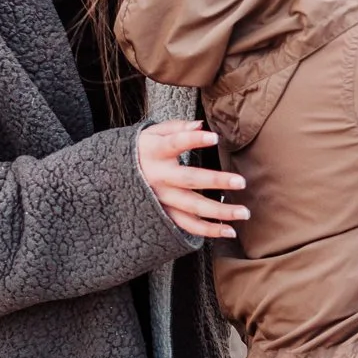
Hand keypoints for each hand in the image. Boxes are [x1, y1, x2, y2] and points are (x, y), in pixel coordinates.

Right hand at [137, 119, 248, 239]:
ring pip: (192, 208)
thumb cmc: (142, 150)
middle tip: (242, 182)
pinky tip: (229, 232)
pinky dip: (208, 231)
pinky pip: (187, 225)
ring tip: (244, 213)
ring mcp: (162, 199)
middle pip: (189, 180)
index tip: (214, 137)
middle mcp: (159, 178)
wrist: (113, 177)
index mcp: (155, 152)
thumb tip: (200, 125)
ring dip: (219, 213)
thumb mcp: (152, 133)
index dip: (193, 140)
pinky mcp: (164, 214)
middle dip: (216, 181)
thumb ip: (177, 128)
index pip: (174, 143)